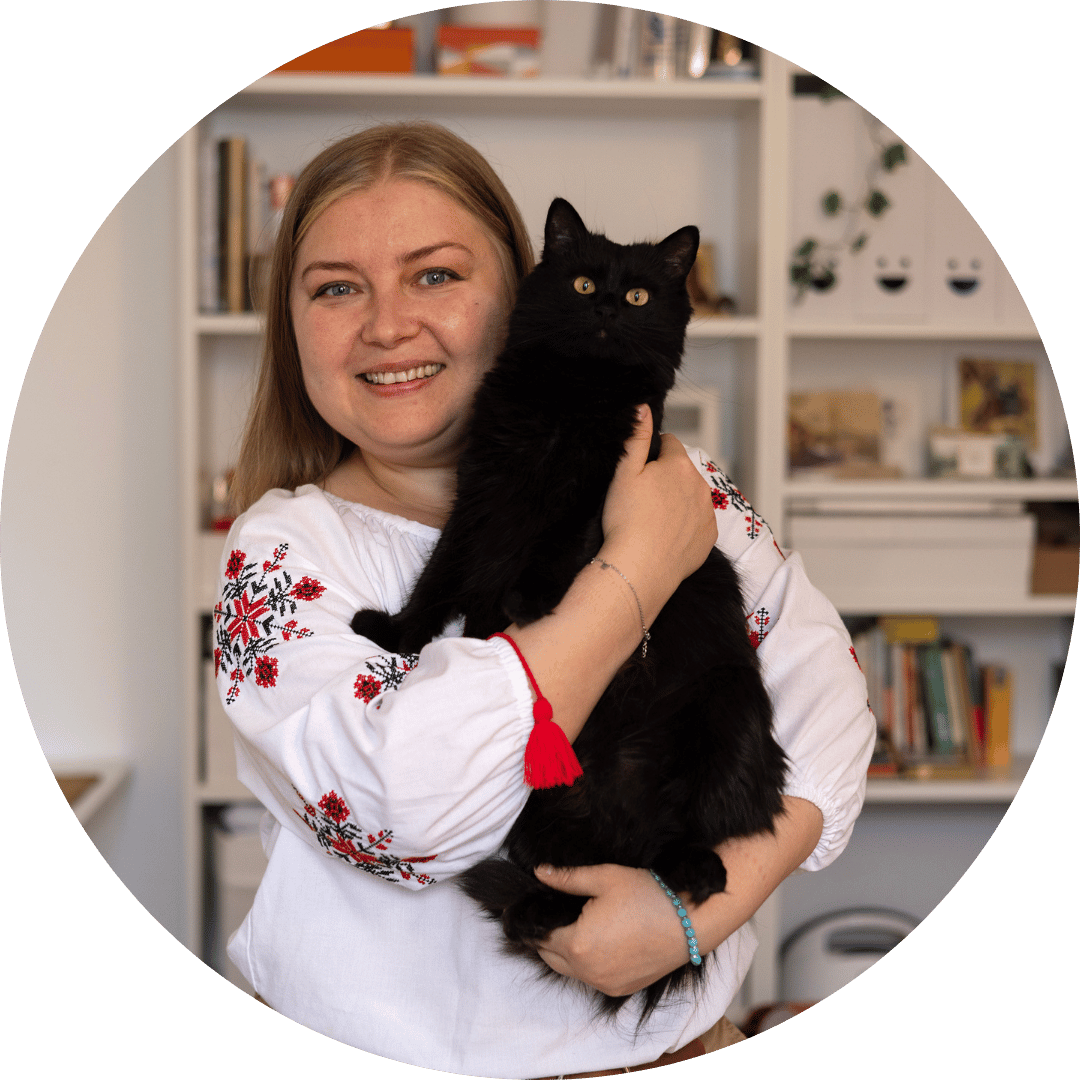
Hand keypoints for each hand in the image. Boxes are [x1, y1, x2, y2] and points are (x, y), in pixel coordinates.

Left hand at [532, 863, 692, 997]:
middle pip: (551, 957)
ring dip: (566, 953)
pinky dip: (587, 964)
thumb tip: (540, 872)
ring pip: (570, 970)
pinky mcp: (621, 989)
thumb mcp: (605, 878)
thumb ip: (567, 878)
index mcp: (577, 945)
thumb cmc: (648, 896)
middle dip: (548, 937)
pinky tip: (598, 942)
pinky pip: (592, 979)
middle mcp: (588, 972)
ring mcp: (605, 984)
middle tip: (557, 913)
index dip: (536, 921)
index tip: (537, 907)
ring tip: (578, 925)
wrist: (689, 922)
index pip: (540, 937)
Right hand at [599, 406, 717, 620]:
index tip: (640, 471)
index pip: (670, 444)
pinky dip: (686, 525)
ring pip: (693, 496)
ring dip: (678, 501)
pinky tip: (666, 535)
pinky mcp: (710, 538)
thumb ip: (636, 437)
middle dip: (667, 478)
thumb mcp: (624, 473)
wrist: (640, 568)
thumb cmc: (627, 520)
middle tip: (643, 498)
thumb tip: (644, 407)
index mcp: (679, 465)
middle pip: (683, 471)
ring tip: (654, 519)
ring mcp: (708, 513)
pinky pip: (699, 523)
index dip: (653, 454)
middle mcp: (700, 485)